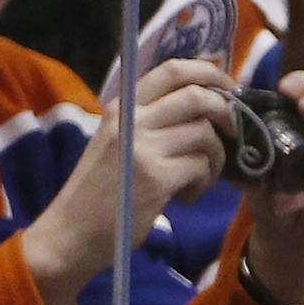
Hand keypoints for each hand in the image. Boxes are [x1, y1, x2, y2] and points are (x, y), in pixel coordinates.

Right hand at [21, 59, 236, 304]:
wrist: (70, 233)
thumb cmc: (94, 192)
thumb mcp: (114, 145)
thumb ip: (147, 123)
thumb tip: (201, 106)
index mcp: (120, 110)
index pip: (171, 70)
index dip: (209, 74)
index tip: (228, 89)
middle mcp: (130, 122)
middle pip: (197, 96)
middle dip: (227, 113)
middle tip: (233, 133)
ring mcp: (142, 148)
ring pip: (205, 133)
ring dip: (215, 158)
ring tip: (199, 178)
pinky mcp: (155, 178)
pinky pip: (201, 167)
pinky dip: (203, 183)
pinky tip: (184, 197)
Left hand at [241, 71, 303, 304]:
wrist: (290, 225)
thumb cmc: (266, 185)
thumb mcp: (244, 171)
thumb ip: (232, 159)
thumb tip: (211, 150)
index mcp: (290, 118)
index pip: (300, 88)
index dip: (297, 84)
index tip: (284, 88)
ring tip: (280, 176)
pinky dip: (302, 194)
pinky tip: (282, 204)